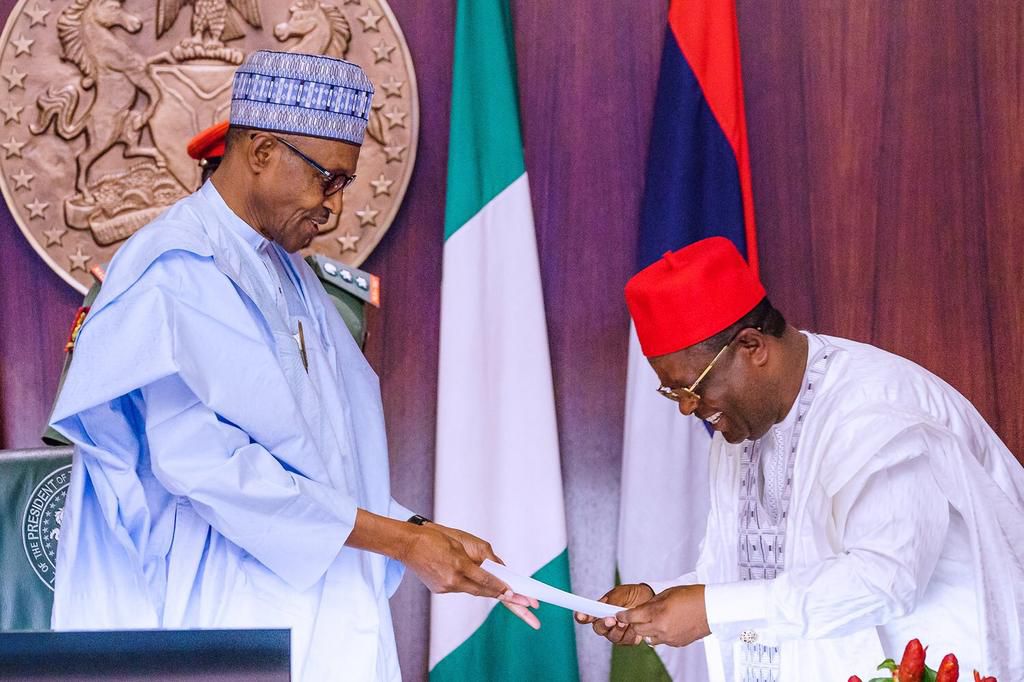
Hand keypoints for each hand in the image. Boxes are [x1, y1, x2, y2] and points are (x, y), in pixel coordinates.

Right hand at [404, 523, 540, 628]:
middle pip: (483, 592)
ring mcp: (445, 587)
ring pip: (472, 590)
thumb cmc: (435, 537)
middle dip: (509, 602)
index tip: (517, 596)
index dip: (502, 588)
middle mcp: (452, 581)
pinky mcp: (440, 590)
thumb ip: (483, 555)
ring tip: (515, 600)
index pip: (486, 580)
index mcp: (459, 565)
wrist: (407, 544)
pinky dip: (470, 584)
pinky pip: (461, 587)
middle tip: (530, 612)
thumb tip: (499, 567)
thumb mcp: (463, 539)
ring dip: (488, 590)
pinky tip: (476, 581)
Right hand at [575, 583, 654, 645]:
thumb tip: (602, 605)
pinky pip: (627, 641)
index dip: (582, 617)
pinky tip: (634, 626)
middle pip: (598, 629)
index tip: (580, 616)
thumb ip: (612, 599)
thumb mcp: (622, 593)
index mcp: (600, 611)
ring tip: (624, 622)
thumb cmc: (632, 594)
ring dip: (618, 630)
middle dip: (603, 625)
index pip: (587, 616)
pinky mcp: (629, 639)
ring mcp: (617, 633)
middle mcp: (606, 624)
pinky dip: (630, 634)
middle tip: (610, 620)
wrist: (650, 599)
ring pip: (613, 637)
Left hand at [616, 584, 710, 646]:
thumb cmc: (691, 596)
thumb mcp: (667, 593)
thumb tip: (641, 609)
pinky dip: (659, 634)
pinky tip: (666, 625)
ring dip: (647, 630)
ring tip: (653, 620)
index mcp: (657, 613)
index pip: (632, 617)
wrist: (711, 608)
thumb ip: (651, 603)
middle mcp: (661, 628)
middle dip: (634, 623)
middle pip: (637, 630)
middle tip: (635, 616)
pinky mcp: (676, 643)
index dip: (623, 616)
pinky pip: (661, 641)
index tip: (619, 615)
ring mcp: (669, 637)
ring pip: (648, 638)